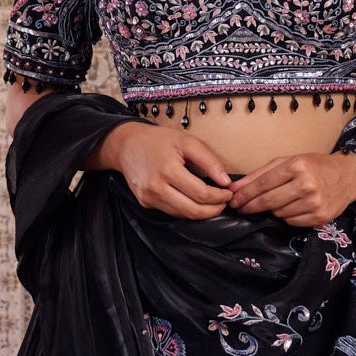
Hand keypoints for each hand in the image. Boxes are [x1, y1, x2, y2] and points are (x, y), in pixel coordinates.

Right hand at [90, 122, 237, 217]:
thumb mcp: (187, 141)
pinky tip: (193, 199)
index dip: (219, 197)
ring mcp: (149, 197)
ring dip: (201, 211)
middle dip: (213, 210)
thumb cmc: (157, 140)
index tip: (228, 193)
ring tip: (212, 202)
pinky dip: (186, 208)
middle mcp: (156, 187)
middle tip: (223, 203)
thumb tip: (225, 181)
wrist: (127, 145)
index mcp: (168, 170)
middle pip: (192, 210)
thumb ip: (209, 160)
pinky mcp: (146, 202)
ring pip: (182, 214)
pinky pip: (171, 211)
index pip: (201, 194)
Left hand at [227, 151, 355, 226]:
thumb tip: (235, 189)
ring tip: (279, 200)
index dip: (245, 195)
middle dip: (250, 206)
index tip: (233, 200)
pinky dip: (287, 216)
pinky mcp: (320, 217)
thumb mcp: (289, 161)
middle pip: (268, 202)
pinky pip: (291, 221)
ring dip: (273, 209)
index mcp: (297, 166)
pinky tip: (293, 207)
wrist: (348, 176)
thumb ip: (261, 174)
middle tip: (241, 208)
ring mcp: (314, 202)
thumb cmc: (315, 166)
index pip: (263, 184)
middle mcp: (306, 184)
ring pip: (279, 213)